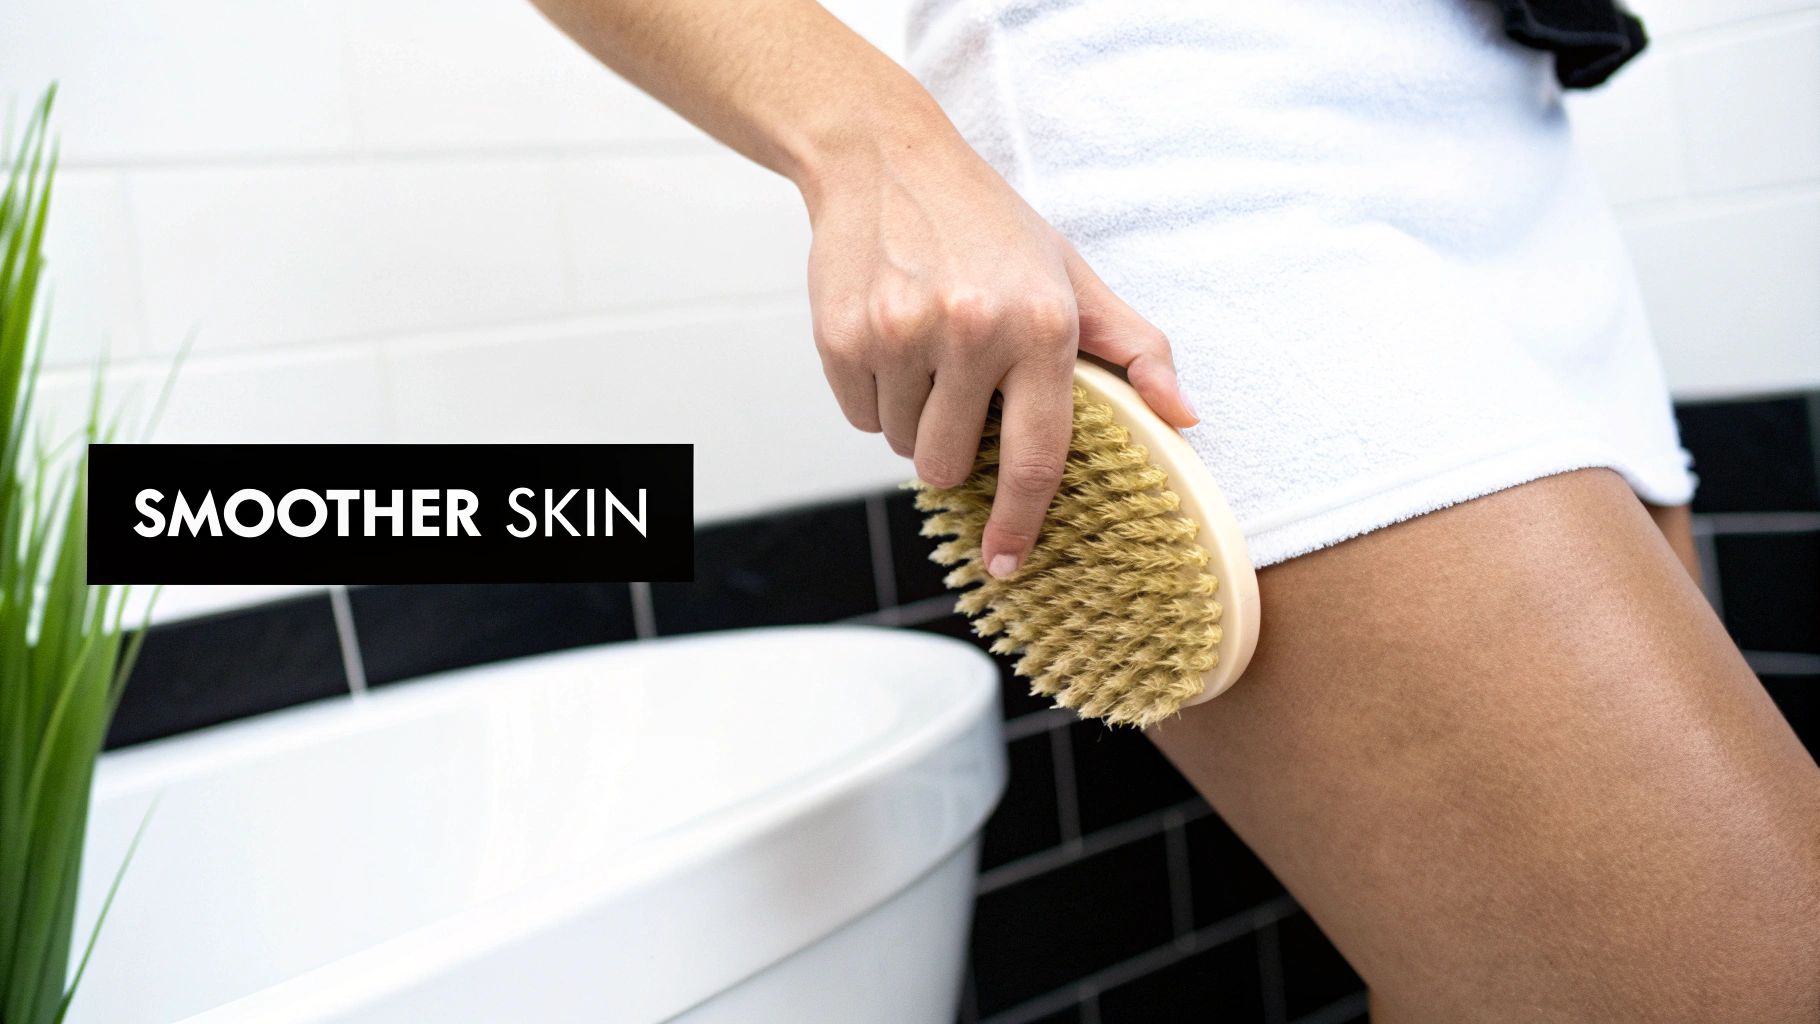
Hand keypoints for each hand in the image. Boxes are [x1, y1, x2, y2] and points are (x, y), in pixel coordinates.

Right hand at [801, 131, 1197, 577]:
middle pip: (953, 467)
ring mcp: (901, 334)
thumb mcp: (1071, 276)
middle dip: (956, 451)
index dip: (1021, 524)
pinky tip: (889, 341)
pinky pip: (858, 417)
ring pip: (900, 447)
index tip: (1007, 564)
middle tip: (962, 390)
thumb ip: (1134, 349)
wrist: (883, 159)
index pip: (1039, 457)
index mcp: (1040, 326)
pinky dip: (873, 398)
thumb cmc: (988, 226)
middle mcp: (972, 331)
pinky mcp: (843, 337)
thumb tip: (1186, 419)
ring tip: (926, 353)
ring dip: (913, 421)